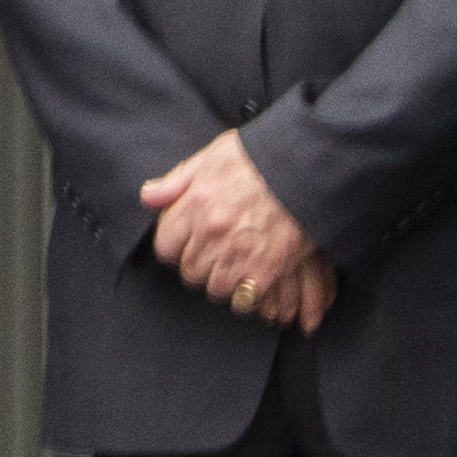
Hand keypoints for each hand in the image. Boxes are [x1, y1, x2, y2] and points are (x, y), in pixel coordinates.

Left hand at [142, 133, 334, 329]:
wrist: (308, 168)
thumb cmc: (262, 157)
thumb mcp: (213, 156)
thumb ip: (177, 181)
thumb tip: (148, 197)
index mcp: (196, 204)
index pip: (166, 246)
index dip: (176, 246)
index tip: (189, 243)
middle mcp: (212, 233)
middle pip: (189, 272)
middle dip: (200, 265)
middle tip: (217, 254)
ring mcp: (238, 254)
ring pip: (214, 288)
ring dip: (223, 281)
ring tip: (236, 266)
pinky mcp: (265, 271)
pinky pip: (243, 300)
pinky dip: (246, 295)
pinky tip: (253, 279)